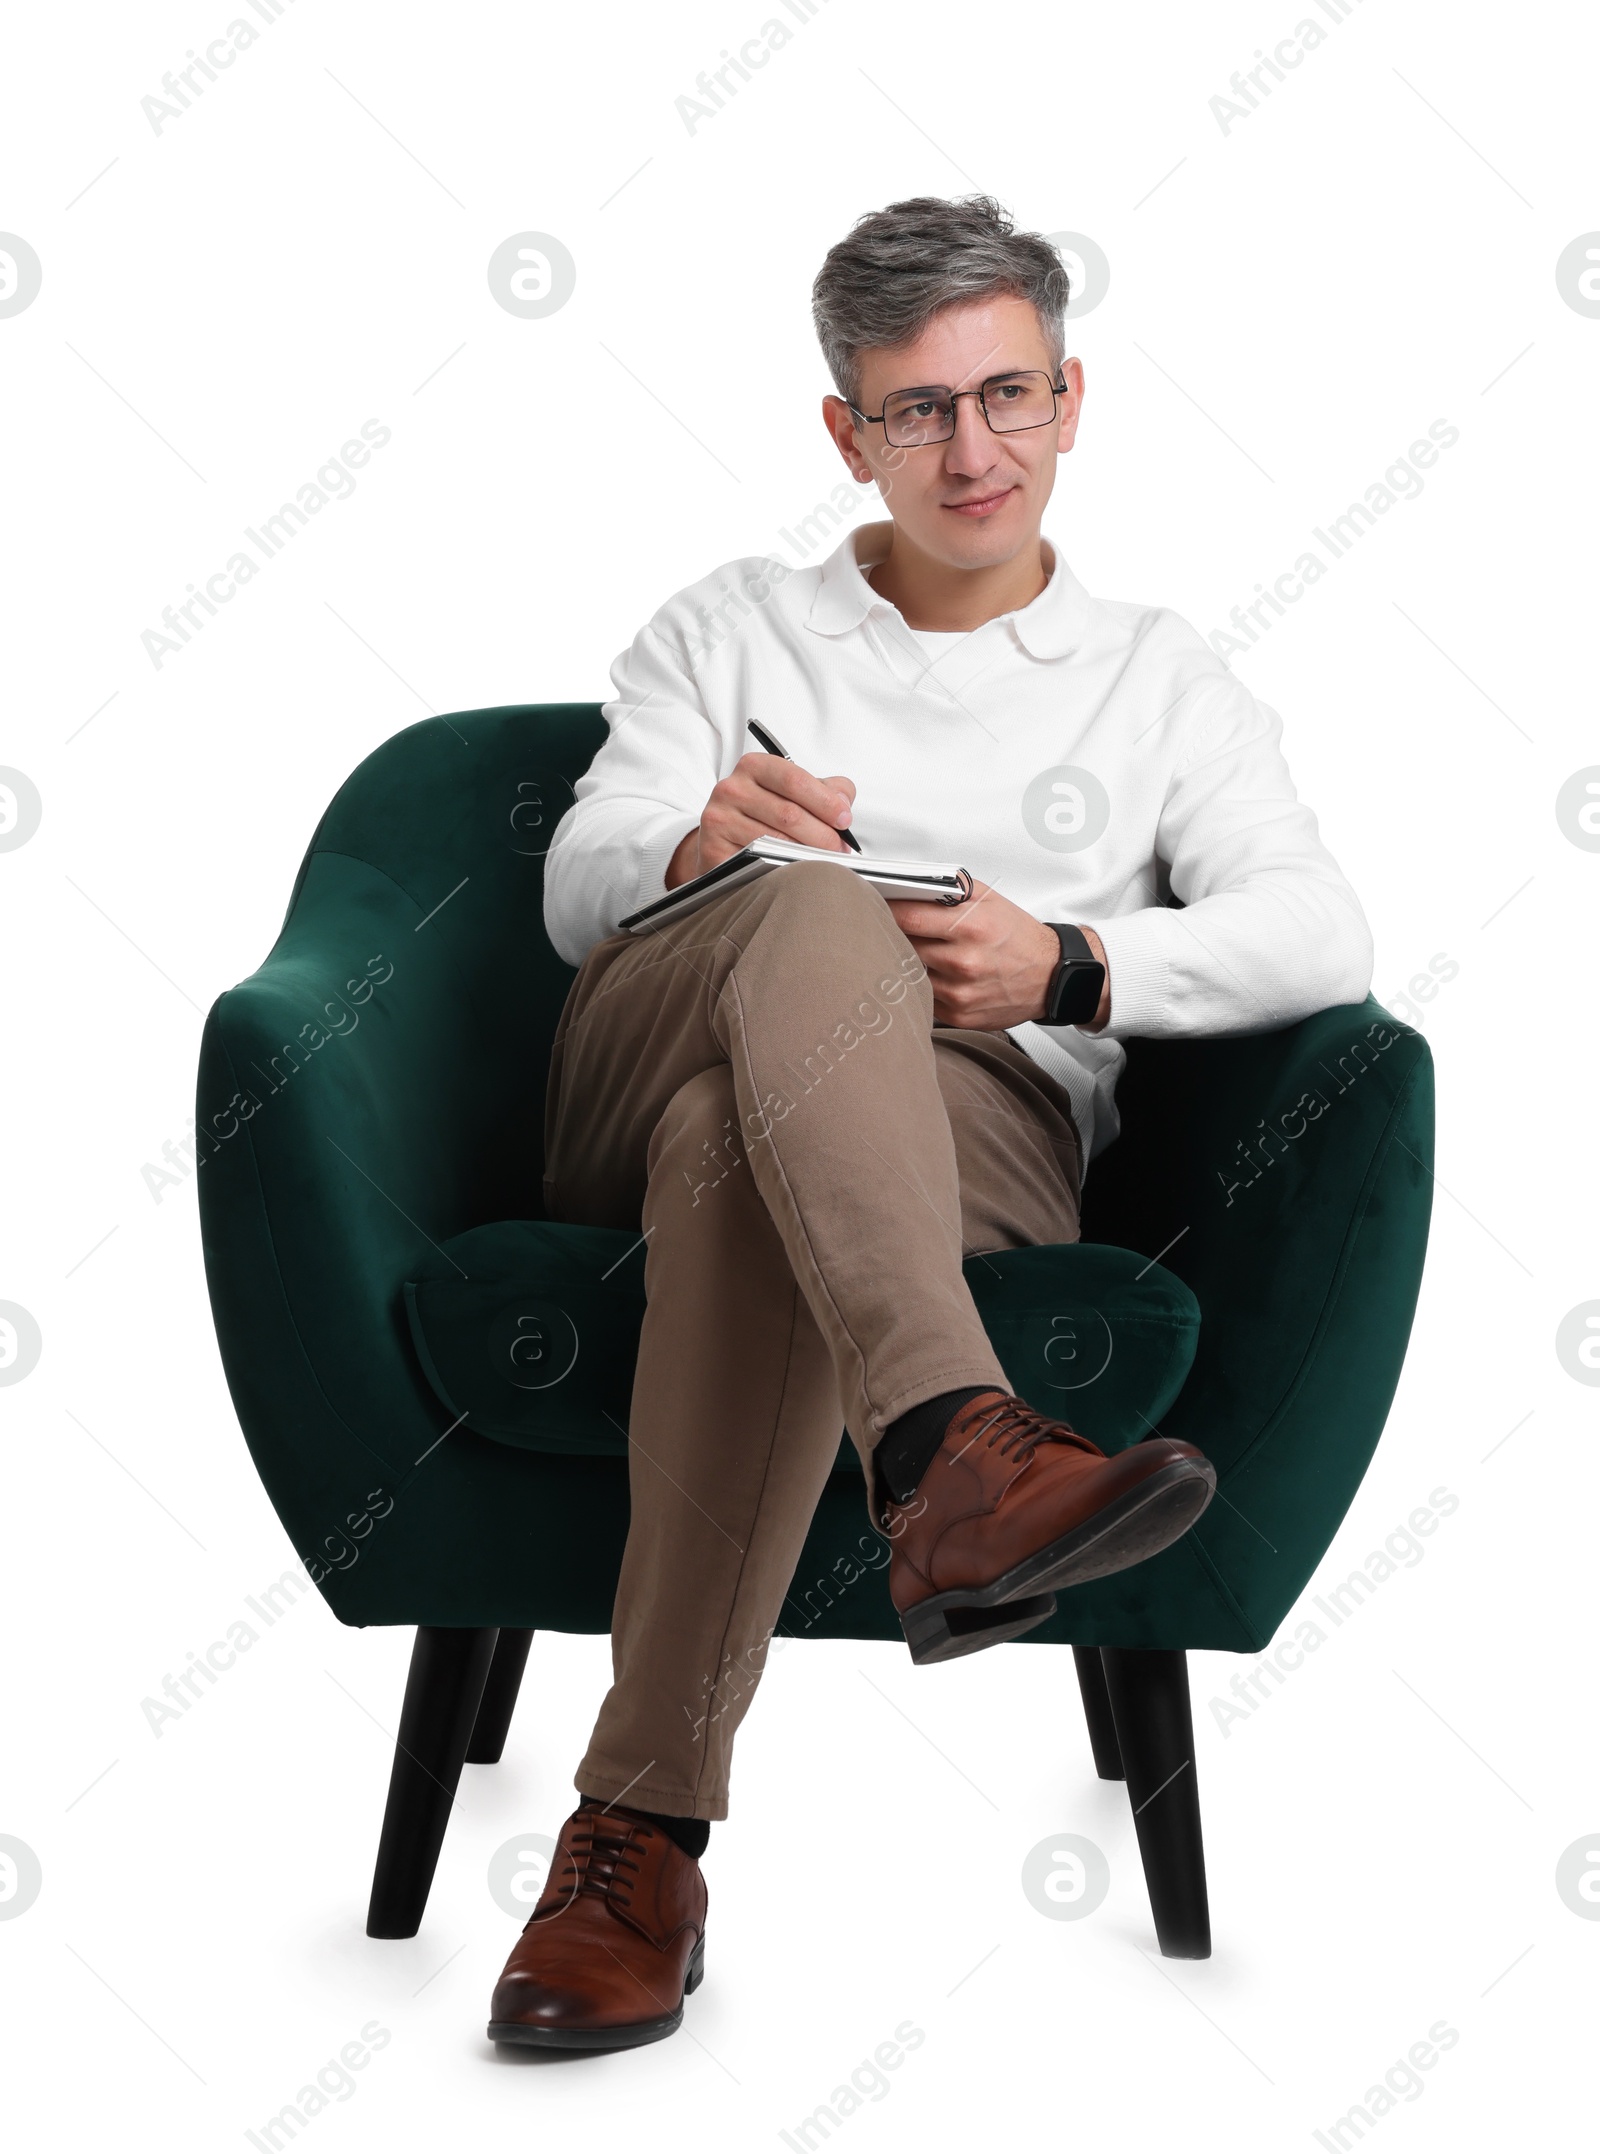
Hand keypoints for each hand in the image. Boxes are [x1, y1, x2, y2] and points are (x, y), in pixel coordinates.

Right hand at [666, 753, 856, 887]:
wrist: (723, 840)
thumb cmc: (765, 814)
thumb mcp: (795, 793)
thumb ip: (826, 789)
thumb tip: (844, 802)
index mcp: (754, 766)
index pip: (795, 780)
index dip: (825, 802)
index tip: (845, 820)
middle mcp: (732, 788)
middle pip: (788, 814)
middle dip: (822, 835)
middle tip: (840, 850)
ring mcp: (719, 818)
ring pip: (775, 840)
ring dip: (807, 855)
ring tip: (824, 861)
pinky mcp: (712, 848)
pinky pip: (756, 860)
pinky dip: (782, 867)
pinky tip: (796, 869)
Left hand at [887, 880, 1110, 1032]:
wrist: (1051, 976)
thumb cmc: (1018, 936)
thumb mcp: (989, 899)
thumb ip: (948, 890)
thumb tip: (908, 885)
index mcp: (970, 927)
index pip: (906, 918)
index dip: (885, 910)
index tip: (874, 906)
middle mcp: (964, 961)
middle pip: (902, 946)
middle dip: (892, 935)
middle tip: (883, 928)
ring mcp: (960, 992)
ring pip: (908, 975)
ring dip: (904, 963)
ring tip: (909, 951)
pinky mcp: (959, 1016)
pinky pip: (923, 998)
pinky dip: (920, 985)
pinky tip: (929, 974)